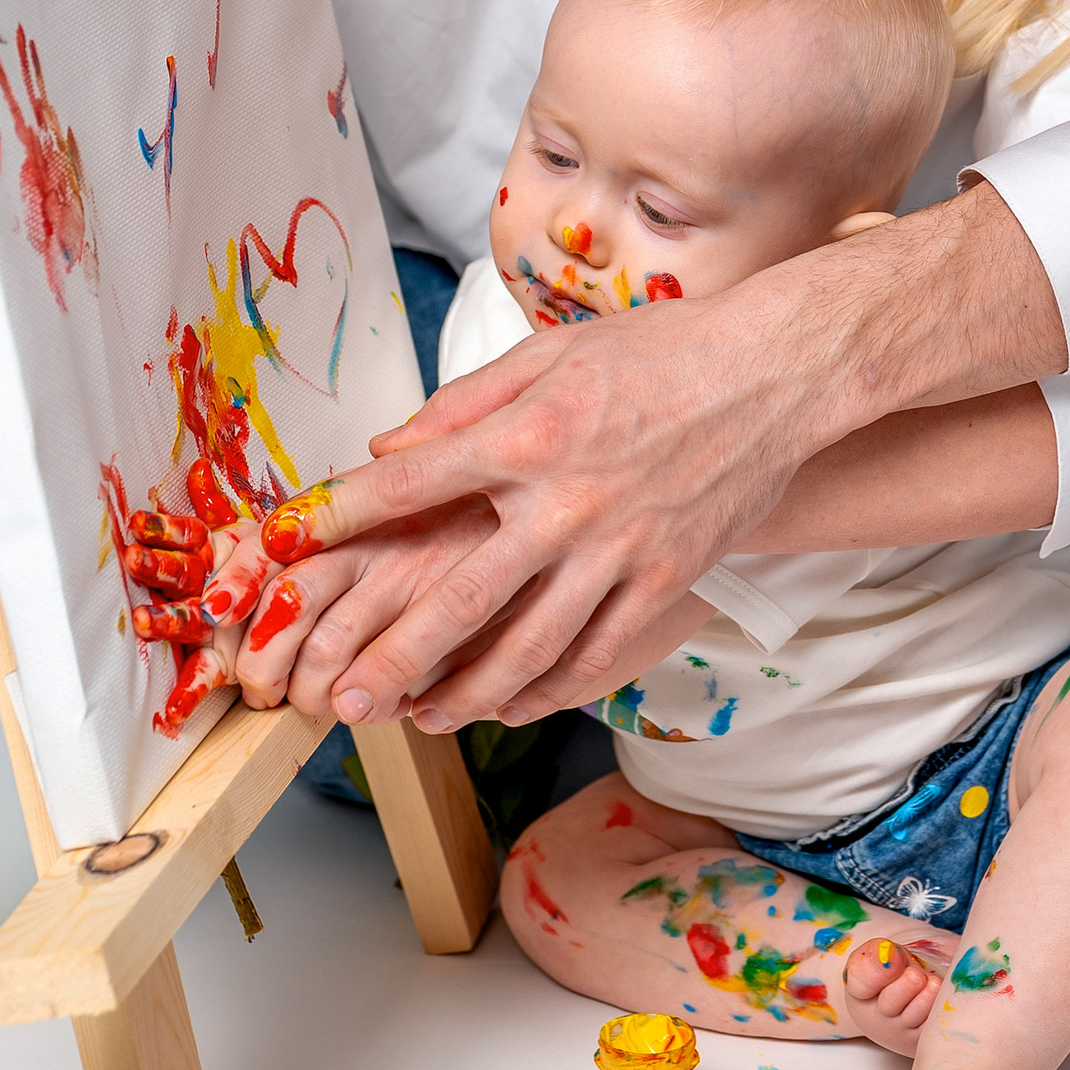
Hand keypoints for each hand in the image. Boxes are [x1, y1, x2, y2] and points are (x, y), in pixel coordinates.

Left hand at [283, 182, 1064, 736]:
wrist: (779, 371)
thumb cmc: (665, 350)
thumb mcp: (554, 351)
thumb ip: (467, 404)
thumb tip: (392, 450)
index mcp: (528, 434)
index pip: (410, 487)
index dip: (341, 520)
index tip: (289, 549)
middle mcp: (565, 501)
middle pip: (457, 599)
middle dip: (390, 655)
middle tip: (341, 700)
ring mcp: (620, 549)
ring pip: (526, 646)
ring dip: (464, 692)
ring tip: (419, 719)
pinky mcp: (666, 578)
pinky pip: (597, 651)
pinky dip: (547, 687)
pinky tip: (510, 706)